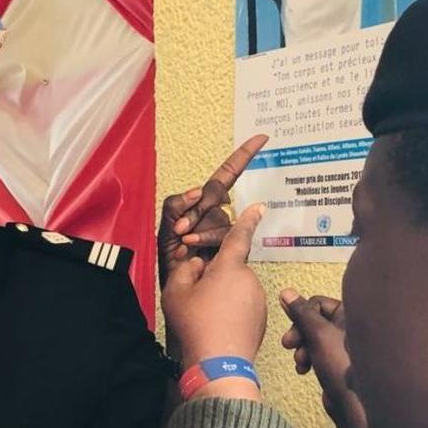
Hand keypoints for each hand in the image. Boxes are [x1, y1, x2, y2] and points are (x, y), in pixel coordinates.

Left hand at [158, 135, 267, 286]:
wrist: (177, 290)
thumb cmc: (171, 259)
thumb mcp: (165, 225)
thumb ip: (175, 204)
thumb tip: (198, 193)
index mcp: (203, 205)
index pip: (227, 175)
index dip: (243, 156)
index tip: (262, 138)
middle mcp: (220, 215)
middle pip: (215, 196)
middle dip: (193, 211)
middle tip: (178, 229)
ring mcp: (229, 232)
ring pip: (220, 217)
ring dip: (198, 229)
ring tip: (184, 244)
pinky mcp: (236, 248)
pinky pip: (224, 234)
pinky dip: (205, 238)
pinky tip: (191, 248)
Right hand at [162, 204, 267, 398]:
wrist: (219, 364)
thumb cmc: (195, 324)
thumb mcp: (176, 292)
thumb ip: (185, 270)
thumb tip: (198, 264)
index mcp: (229, 267)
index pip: (239, 237)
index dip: (247, 220)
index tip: (259, 207)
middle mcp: (249, 279)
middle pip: (230, 269)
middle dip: (215, 277)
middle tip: (196, 298)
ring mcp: (258, 300)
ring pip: (236, 288)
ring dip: (223, 296)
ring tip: (206, 317)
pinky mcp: (261, 318)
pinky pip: (243, 306)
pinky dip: (232, 312)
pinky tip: (217, 327)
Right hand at [279, 289, 369, 427]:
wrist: (353, 403)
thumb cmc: (340, 364)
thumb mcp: (317, 333)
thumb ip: (300, 312)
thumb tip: (285, 292)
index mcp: (350, 314)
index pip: (316, 302)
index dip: (301, 315)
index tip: (293, 331)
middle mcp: (349, 326)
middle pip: (313, 319)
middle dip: (299, 333)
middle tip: (288, 345)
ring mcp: (343, 344)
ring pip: (312, 337)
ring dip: (302, 348)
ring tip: (300, 362)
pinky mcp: (337, 361)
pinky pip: (316, 352)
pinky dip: (308, 359)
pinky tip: (304, 371)